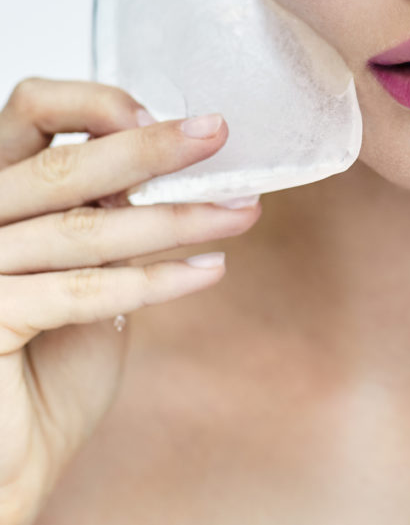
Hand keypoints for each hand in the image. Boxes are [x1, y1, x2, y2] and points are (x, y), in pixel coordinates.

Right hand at [0, 79, 260, 524]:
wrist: (14, 452)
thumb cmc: (47, 356)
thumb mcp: (82, 260)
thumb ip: (104, 208)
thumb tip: (170, 159)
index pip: (30, 110)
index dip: (94, 102)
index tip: (158, 114)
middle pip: (63, 165)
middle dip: (152, 148)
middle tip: (217, 135)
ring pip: (86, 229)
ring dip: (177, 219)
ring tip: (240, 212)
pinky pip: (84, 291)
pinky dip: (155, 281)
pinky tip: (209, 270)